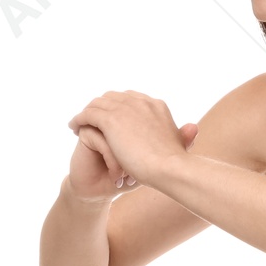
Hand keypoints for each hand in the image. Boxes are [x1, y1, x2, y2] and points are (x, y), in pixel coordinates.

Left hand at [67, 91, 191, 188]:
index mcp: (156, 105)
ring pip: (97, 104)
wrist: (169, 168)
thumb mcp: (181, 143)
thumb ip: (182, 134)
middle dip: (101, 107)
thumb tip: (192, 127)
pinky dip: (79, 119)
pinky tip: (74, 128)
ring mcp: (124, 108)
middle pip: (111, 97)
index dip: (117, 107)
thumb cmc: (177, 164)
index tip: (110, 119)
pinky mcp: (111, 118)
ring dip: (87, 112)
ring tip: (78, 124)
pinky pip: (87, 114)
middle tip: (91, 120)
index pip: (130, 99)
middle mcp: (140, 101)